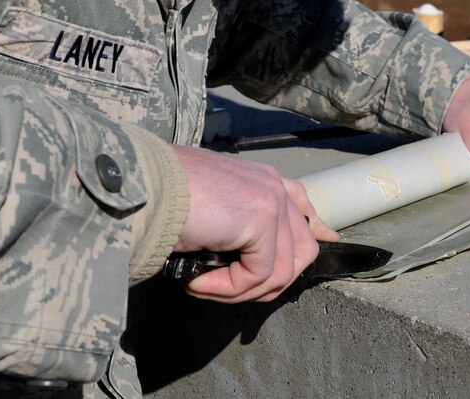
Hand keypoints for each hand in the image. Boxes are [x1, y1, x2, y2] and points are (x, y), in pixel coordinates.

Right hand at [172, 146, 338, 302]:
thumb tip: (246, 254)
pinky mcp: (261, 219)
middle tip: (228, 290)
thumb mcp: (207, 209)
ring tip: (204, 285)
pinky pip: (258, 275)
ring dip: (241, 290)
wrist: (143, 184)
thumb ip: (235, 224)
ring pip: (281, 271)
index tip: (327, 237)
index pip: (301, 204)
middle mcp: (272, 185)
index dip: (315, 226)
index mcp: (261, 179)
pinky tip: (198, 281)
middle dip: (271, 282)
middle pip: (302, 249)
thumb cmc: (161, 196)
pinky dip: (227, 288)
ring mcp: (270, 200)